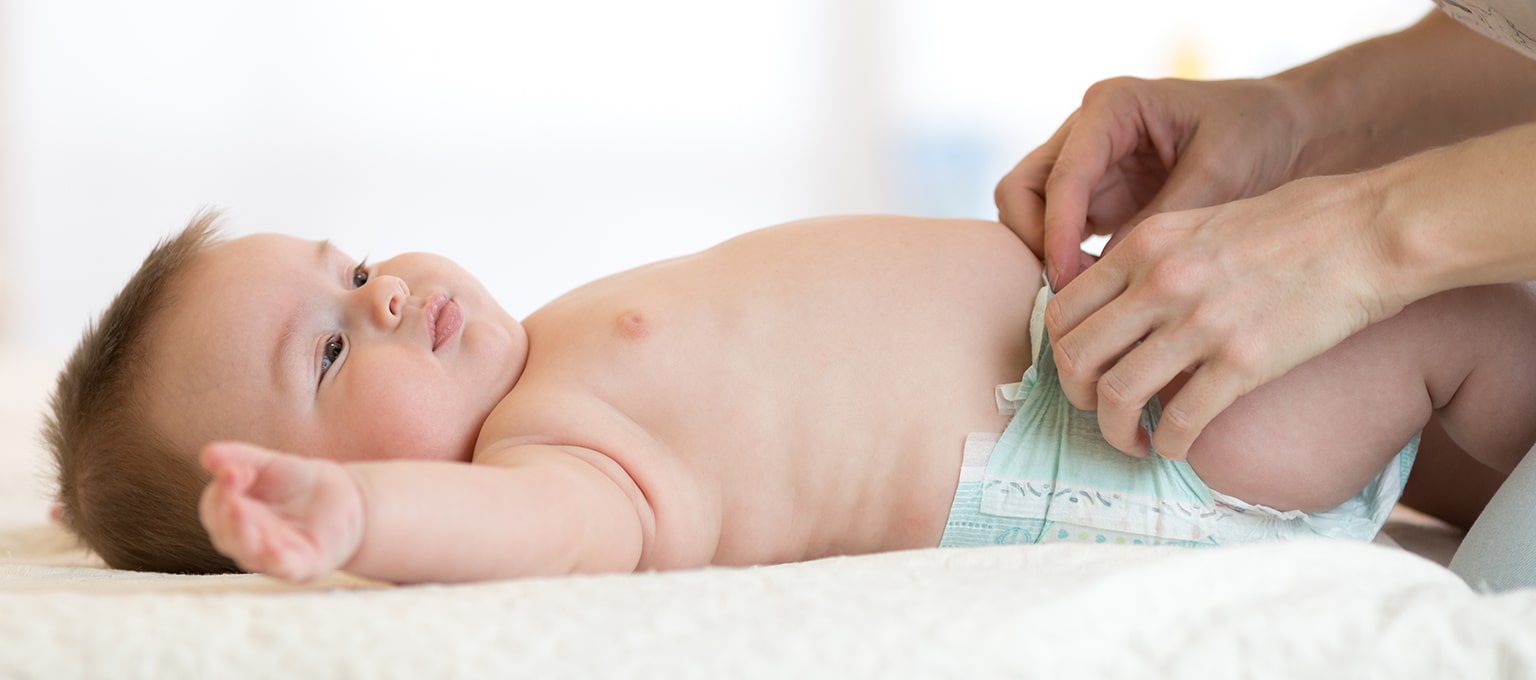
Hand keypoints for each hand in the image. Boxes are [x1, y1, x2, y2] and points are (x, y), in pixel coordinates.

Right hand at [199, 441, 364, 582]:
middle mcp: (246, 540)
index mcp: (232, 516)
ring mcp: (271, 556)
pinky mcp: (299, 567)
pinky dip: (274, 560)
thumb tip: (207, 454)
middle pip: (227, 533)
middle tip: (231, 497)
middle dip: (227, 515)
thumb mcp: (269, 465)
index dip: (221, 491)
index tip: (234, 470)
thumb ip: (241, 458)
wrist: (347, 498)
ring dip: (243, 535)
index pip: (215, 507)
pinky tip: (272, 549)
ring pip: (249, 553)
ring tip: (239, 512)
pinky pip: (281, 567)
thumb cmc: (298, 483)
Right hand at [995, 76, 1309, 289]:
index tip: (1069, 280)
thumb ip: (1163, 221)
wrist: (1288, 132)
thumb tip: (1108, 278)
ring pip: (1029, 214)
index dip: (1056, 233)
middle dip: (1036, 241)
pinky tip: (1101, 290)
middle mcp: (1084, 132)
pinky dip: (1066, 263)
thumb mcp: (1220, 173)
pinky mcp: (1096, 198)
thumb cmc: (1259, 135)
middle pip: (1021, 191)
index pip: (1059, 176)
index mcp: (1110, 107)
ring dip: (1046, 255)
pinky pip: (1056, 233)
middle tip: (1072, 288)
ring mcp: (1086, 166)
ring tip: (1090, 294)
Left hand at [1045, 173, 1400, 458]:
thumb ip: (1153, 261)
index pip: (1062, 310)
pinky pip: (1179, 420)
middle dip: (1076, 397)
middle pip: (1074, 356)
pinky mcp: (1244, 361)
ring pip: (1114, 395)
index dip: (1063, 351)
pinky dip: (1168, 444)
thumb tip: (1117, 310)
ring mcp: (1200, 322)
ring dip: (1114, 431)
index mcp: (1145, 245)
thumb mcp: (1201, 224)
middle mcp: (1160, 282)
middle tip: (1100, 411)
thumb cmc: (1294, 226)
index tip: (1085, 370)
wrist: (1370, 232)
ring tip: (1133, 440)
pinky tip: (1176, 446)